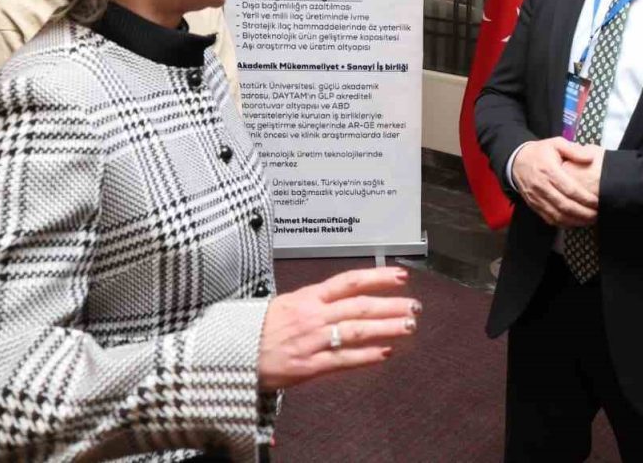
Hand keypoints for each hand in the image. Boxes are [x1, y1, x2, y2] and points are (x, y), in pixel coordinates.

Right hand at [257, 267, 418, 391]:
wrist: (227, 356)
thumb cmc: (255, 330)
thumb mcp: (284, 305)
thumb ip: (314, 302)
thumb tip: (342, 296)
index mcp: (307, 297)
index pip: (348, 281)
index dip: (377, 277)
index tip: (400, 275)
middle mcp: (312, 316)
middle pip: (360, 306)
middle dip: (391, 304)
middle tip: (414, 305)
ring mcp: (311, 340)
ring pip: (356, 330)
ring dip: (386, 327)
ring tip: (408, 326)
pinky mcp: (307, 366)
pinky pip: (342, 359)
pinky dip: (365, 356)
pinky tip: (384, 352)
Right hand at [512, 137, 598, 226]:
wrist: (517, 161)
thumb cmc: (540, 152)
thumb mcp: (556, 143)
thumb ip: (574, 150)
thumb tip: (590, 158)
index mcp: (549, 171)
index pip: (569, 189)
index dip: (584, 198)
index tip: (597, 201)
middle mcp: (541, 187)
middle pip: (565, 206)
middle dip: (583, 213)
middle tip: (597, 214)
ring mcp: (537, 198)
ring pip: (557, 215)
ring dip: (575, 221)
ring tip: (589, 220)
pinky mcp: (534, 205)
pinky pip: (549, 219)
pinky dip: (564, 223)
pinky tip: (575, 222)